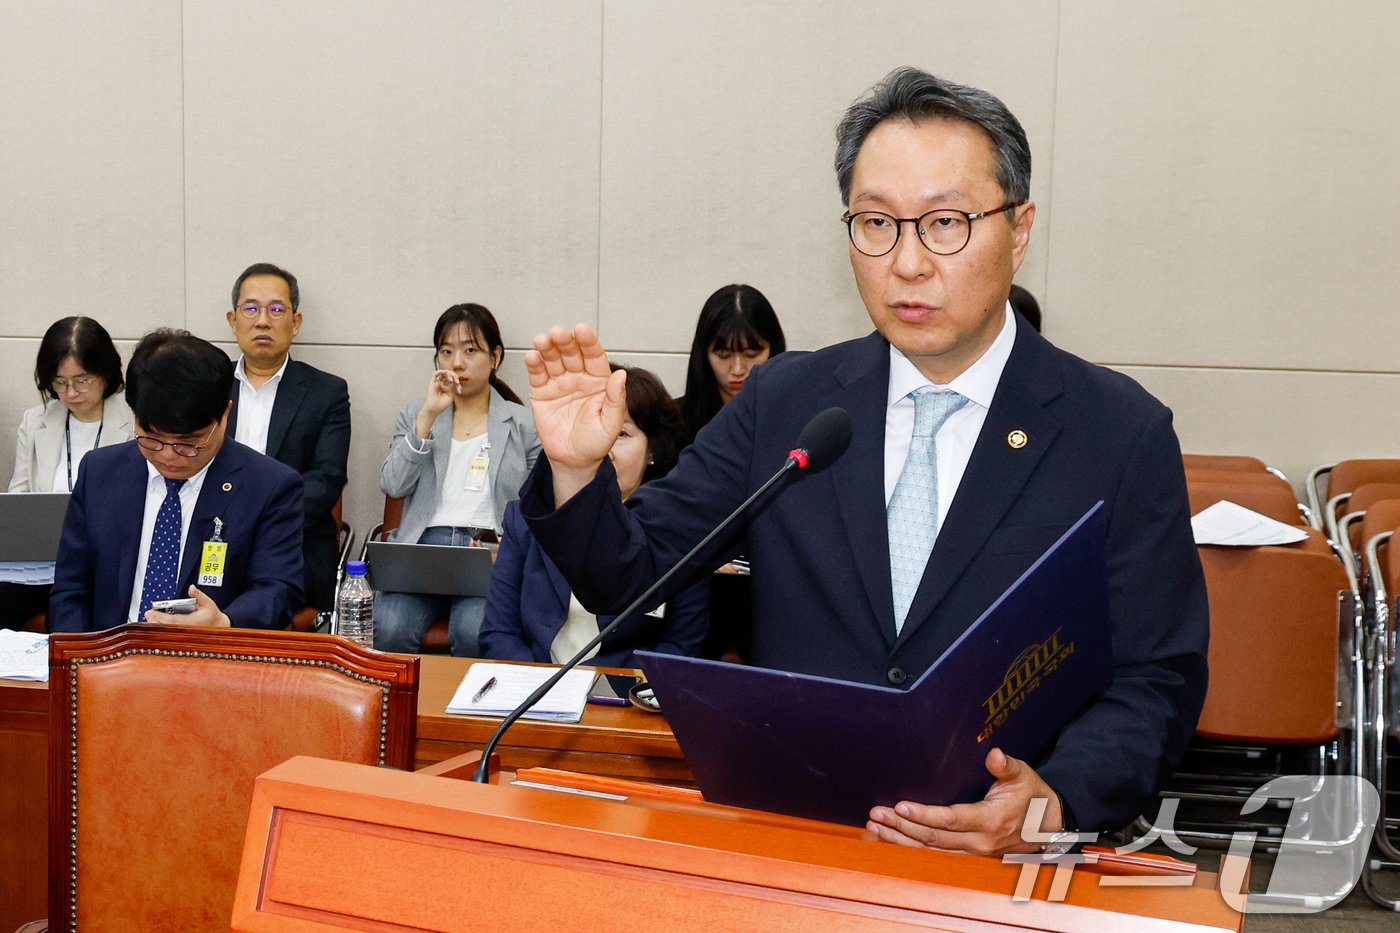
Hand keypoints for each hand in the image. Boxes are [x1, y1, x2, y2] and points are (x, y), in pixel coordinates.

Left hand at [144, 585, 230, 628]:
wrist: (220, 627)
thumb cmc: (213, 616)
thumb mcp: (208, 603)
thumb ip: (199, 595)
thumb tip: (191, 588)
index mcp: (192, 621)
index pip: (172, 620)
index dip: (160, 616)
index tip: (151, 612)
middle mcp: (187, 629)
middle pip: (166, 627)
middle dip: (155, 621)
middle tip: (148, 614)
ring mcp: (184, 633)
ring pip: (167, 631)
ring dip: (157, 625)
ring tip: (149, 618)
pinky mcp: (183, 636)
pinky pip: (169, 633)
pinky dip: (161, 629)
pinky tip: (155, 625)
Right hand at [417, 369, 459, 436]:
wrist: (434, 408)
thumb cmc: (442, 404)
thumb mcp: (450, 395)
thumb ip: (452, 387)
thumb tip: (452, 380)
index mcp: (446, 387)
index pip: (453, 380)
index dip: (457, 383)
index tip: (459, 390)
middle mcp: (441, 384)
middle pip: (448, 375)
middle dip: (454, 377)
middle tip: (457, 382)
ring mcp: (437, 383)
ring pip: (442, 373)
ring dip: (449, 374)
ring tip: (451, 380)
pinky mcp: (432, 382)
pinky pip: (435, 374)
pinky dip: (441, 371)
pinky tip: (446, 372)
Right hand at [524, 324, 627, 501]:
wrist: (574, 461)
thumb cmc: (596, 442)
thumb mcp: (611, 424)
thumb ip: (615, 400)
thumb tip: (621, 376)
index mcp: (598, 381)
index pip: (594, 356)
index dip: (588, 342)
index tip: (582, 330)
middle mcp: (579, 377)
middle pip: (571, 353)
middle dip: (564, 341)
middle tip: (558, 333)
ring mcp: (559, 383)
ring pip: (553, 359)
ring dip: (547, 348)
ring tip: (542, 340)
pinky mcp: (542, 393)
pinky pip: (538, 375)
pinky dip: (534, 364)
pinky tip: (532, 356)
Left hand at [866, 748, 1062, 856]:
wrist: (1049, 827)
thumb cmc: (1033, 797)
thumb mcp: (1023, 776)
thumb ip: (1005, 766)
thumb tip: (993, 755)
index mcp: (991, 821)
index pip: (951, 820)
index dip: (924, 815)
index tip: (901, 806)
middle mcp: (980, 843)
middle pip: (934, 839)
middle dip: (902, 827)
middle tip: (877, 814)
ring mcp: (973, 855)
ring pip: (931, 853)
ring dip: (901, 840)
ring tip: (876, 828)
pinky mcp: (968, 858)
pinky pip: (935, 857)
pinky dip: (912, 849)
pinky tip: (892, 840)